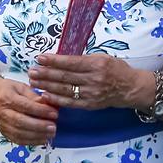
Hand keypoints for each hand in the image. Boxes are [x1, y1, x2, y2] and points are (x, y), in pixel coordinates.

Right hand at [0, 77, 58, 146]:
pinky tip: (42, 139)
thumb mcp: (21, 87)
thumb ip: (34, 96)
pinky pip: (17, 140)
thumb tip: (48, 104)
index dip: (41, 111)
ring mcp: (2, 124)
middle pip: (21, 121)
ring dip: (36, 136)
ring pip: (19, 133)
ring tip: (50, 134)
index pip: (25, 106)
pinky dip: (31, 142)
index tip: (54, 114)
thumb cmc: (8, 89)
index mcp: (7, 97)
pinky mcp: (3, 132)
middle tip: (53, 127)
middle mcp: (2, 112)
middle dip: (39, 126)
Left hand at [29, 54, 150, 110]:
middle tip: (32, 71)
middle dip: (46, 73)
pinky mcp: (90, 104)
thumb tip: (60, 59)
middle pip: (65, 76)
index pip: (71, 62)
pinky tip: (45, 95)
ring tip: (34, 81)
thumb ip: (83, 59)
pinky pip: (70, 102)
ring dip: (47, 85)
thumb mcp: (103, 58)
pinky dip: (56, 99)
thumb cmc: (116, 70)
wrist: (131, 88)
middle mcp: (94, 79)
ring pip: (64, 89)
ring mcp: (91, 93)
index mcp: (97, 64)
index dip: (54, 61)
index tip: (40, 58)